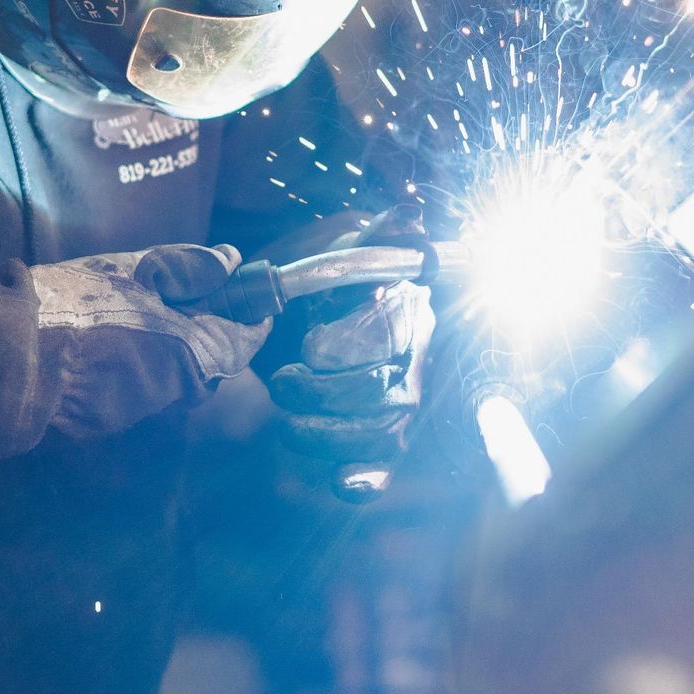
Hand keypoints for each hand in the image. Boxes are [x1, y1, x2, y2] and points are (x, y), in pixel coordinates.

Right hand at [40, 243, 271, 439]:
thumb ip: (192, 267)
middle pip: (211, 355)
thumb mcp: (138, 271)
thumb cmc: (76, 307)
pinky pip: (140, 380)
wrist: (9, 359)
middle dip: (207, 321)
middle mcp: (176, 391)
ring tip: (141, 300)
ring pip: (174, 368)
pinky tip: (112, 328)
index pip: (246, 338)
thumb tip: (231, 262)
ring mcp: (141, 408)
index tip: (247, 286)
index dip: (251, 310)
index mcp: (193, 356)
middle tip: (186, 283)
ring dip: (170, 337)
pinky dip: (138, 354)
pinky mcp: (109, 417)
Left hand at [264, 206, 433, 489]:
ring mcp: (398, 408)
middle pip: (387, 394)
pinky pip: (383, 471)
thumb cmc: (325, 280)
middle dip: (328, 394)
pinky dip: (363, 481)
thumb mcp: (343, 250)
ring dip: (330, 435)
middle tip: (282, 380)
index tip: (310, 346)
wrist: (301, 317)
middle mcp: (411, 364)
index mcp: (406, 314)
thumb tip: (410, 211)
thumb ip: (377, 234)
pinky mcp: (377, 445)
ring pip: (383, 436)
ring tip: (287, 423)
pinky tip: (340, 482)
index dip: (352, 344)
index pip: (392, 335)